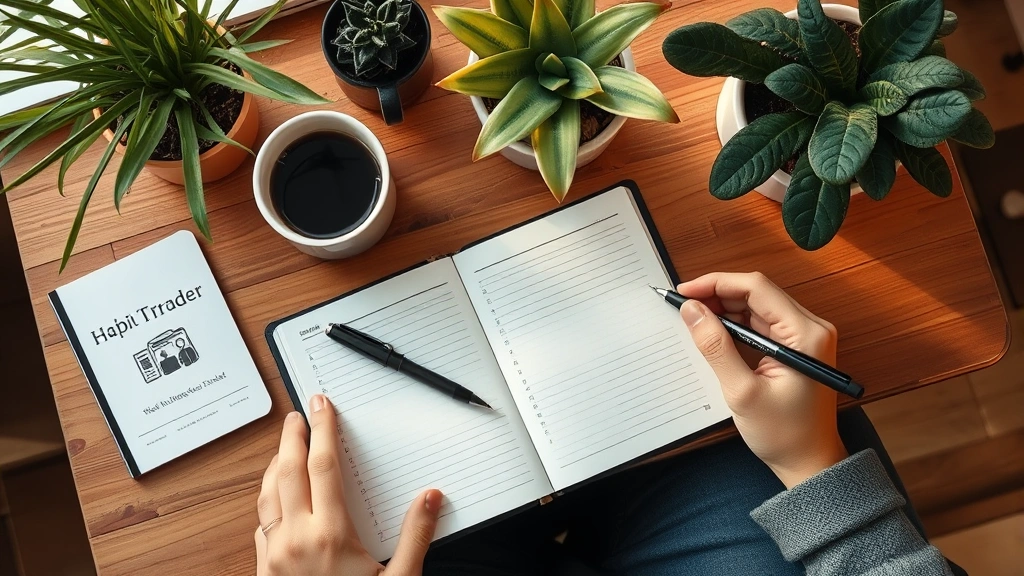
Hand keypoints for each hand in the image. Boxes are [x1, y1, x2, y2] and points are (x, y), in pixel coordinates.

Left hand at [255, 395, 442, 575]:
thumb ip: (416, 536)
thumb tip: (432, 497)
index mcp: (329, 534)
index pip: (322, 465)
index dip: (323, 430)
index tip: (323, 406)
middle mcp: (295, 539)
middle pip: (286, 470)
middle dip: (291, 436)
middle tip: (299, 415)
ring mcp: (274, 555)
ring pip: (266, 493)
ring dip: (274, 464)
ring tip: (285, 446)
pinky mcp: (263, 572)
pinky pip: (260, 522)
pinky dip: (267, 497)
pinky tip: (276, 496)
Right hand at [678, 272, 847, 488]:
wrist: (810, 463)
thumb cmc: (784, 434)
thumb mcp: (742, 392)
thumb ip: (716, 347)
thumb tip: (692, 310)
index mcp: (805, 334)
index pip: (756, 288)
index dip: (716, 283)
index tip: (685, 291)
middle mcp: (811, 328)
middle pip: (758, 293)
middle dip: (718, 294)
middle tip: (684, 306)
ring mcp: (806, 337)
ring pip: (758, 306)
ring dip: (725, 308)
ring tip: (694, 317)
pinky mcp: (797, 346)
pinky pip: (763, 322)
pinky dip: (737, 323)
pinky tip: (715, 330)